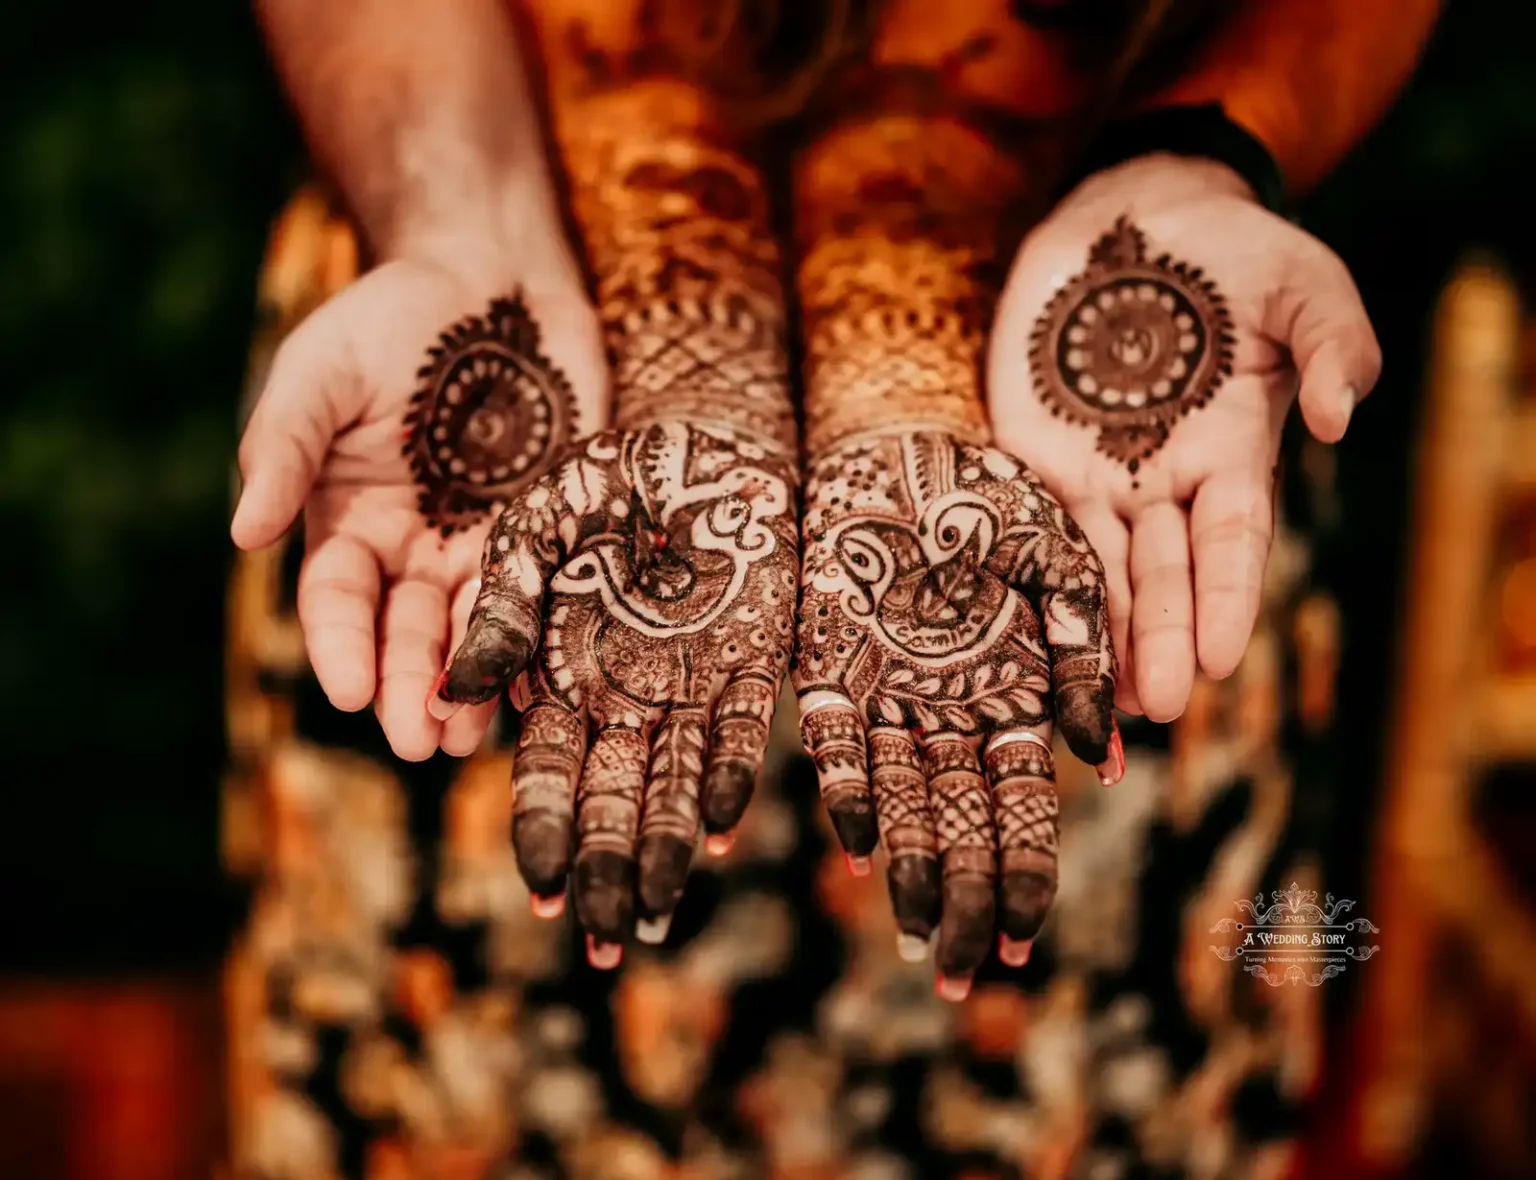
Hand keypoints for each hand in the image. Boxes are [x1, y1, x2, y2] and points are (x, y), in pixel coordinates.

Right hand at [231, 252, 604, 758]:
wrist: (493, 281)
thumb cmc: (390, 320)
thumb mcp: (321, 370)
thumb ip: (284, 445)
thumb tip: (243, 533)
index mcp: (350, 521)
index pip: (338, 599)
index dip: (341, 645)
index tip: (346, 691)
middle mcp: (418, 547)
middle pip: (410, 631)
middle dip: (412, 688)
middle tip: (422, 744)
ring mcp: (490, 540)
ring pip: (479, 627)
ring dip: (476, 684)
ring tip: (475, 738)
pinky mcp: (559, 525)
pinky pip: (553, 589)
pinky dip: (549, 635)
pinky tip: (551, 680)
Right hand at [436, 421, 797, 964]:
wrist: (690, 420)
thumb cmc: (591, 461)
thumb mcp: (534, 524)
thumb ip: (500, 601)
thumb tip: (455, 689)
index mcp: (559, 663)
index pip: (544, 765)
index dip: (541, 826)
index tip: (538, 891)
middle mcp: (621, 683)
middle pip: (611, 791)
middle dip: (607, 866)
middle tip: (604, 946)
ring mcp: (686, 670)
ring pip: (675, 774)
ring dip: (668, 843)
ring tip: (661, 913)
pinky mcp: (751, 646)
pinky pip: (739, 721)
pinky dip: (729, 771)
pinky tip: (723, 827)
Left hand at [792, 430, 1118, 996]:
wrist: (900, 435)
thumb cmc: (989, 494)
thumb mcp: (1059, 560)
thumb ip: (1086, 649)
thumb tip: (1111, 755)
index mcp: (1011, 692)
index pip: (1022, 804)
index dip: (1024, 873)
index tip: (1025, 942)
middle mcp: (949, 708)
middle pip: (961, 824)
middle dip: (967, 900)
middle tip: (966, 977)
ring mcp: (889, 690)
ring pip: (903, 800)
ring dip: (913, 869)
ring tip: (921, 940)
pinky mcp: (828, 662)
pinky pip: (839, 736)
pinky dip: (849, 789)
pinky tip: (859, 846)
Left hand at [987, 154, 1379, 719]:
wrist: (1138, 217)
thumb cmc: (1235, 255)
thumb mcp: (1304, 286)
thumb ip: (1333, 344)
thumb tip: (1341, 418)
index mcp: (1229, 453)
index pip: (1231, 542)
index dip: (1226, 599)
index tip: (1223, 658)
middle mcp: (1159, 479)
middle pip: (1159, 574)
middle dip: (1158, 640)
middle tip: (1156, 708)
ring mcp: (1091, 470)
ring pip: (1092, 568)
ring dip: (1094, 634)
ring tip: (1095, 702)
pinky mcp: (1029, 449)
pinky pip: (1024, 521)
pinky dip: (1023, 577)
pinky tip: (1023, 635)